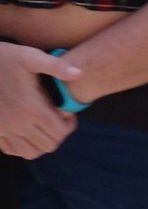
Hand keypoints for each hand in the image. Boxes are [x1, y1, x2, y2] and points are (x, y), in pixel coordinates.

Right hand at [0, 42, 78, 158]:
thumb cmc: (3, 59)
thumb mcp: (29, 56)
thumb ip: (55, 65)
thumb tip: (79, 73)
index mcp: (30, 108)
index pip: (60, 132)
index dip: (69, 125)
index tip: (67, 113)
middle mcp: (17, 123)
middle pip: (48, 145)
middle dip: (58, 134)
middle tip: (57, 120)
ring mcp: (3, 129)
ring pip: (32, 152)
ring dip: (42, 143)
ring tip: (43, 127)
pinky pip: (13, 150)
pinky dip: (23, 146)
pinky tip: (26, 131)